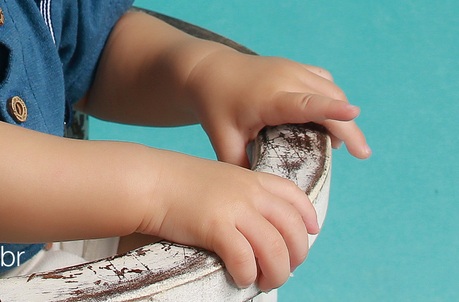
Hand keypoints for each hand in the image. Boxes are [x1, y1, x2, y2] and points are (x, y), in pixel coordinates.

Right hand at [144, 149, 319, 290]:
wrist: (148, 181)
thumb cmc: (177, 183)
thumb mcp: (219, 177)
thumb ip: (243, 194)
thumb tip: (260, 224)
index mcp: (251, 178)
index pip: (295, 197)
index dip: (308, 218)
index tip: (310, 233)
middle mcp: (249, 192)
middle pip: (293, 230)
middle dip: (296, 256)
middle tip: (285, 269)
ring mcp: (234, 209)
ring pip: (275, 250)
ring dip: (276, 273)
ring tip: (266, 281)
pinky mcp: (216, 227)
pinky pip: (245, 260)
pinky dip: (247, 274)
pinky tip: (240, 277)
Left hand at [185, 46, 370, 166]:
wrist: (206, 69)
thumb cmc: (214, 106)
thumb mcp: (223, 139)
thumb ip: (241, 167)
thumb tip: (262, 196)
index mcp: (269, 98)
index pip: (306, 104)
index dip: (332, 110)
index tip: (354, 114)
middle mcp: (285, 78)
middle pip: (329, 100)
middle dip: (349, 128)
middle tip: (361, 154)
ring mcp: (291, 67)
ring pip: (331, 90)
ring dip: (340, 114)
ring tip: (334, 144)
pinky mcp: (294, 65)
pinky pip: (323, 81)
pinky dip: (331, 99)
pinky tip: (323, 120)